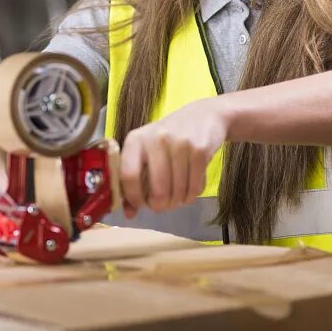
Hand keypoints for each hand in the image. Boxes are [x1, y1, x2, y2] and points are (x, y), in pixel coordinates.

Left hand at [119, 98, 228, 217]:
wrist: (203, 116)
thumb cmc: (167, 139)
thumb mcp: (147, 153)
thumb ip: (135, 182)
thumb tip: (129, 214)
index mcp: (135, 140)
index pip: (128, 176)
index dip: (134, 198)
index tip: (141, 205)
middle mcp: (155, 139)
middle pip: (157, 189)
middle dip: (160, 205)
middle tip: (162, 206)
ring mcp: (179, 143)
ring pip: (177, 191)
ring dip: (177, 202)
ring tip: (177, 198)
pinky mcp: (199, 150)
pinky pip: (194, 186)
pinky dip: (191, 195)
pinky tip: (189, 191)